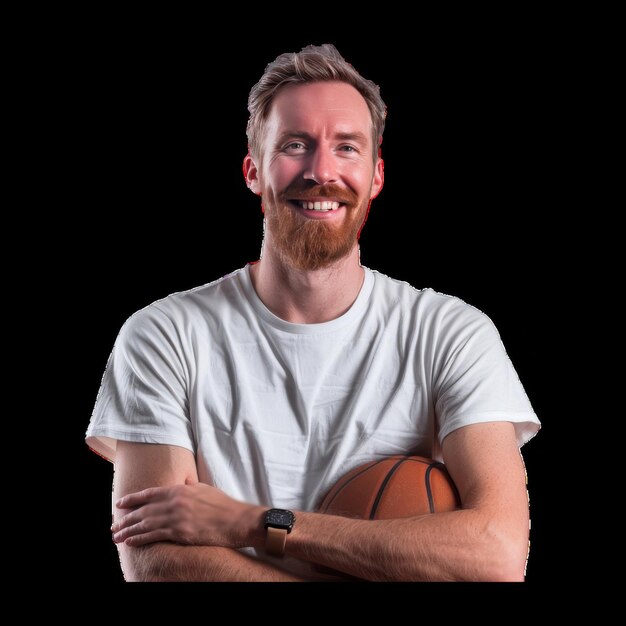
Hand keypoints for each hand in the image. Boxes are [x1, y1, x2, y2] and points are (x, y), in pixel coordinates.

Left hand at [111, 479, 263, 547]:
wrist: (236, 520)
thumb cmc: (223, 505)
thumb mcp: (203, 489)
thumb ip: (187, 489)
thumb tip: (178, 488)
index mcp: (180, 490)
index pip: (149, 494)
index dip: (132, 499)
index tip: (120, 503)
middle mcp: (175, 502)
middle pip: (143, 510)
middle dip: (126, 518)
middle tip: (114, 524)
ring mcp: (176, 518)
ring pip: (145, 524)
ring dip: (128, 530)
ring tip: (116, 535)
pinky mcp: (180, 533)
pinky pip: (154, 536)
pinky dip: (140, 538)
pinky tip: (130, 541)